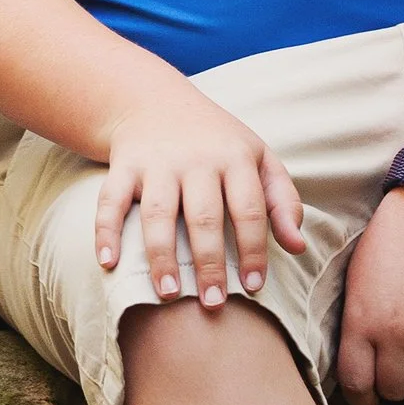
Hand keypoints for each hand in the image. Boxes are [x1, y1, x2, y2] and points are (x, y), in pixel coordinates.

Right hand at [96, 80, 304, 310]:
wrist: (155, 100)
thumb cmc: (217, 140)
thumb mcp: (259, 158)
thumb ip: (283, 201)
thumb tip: (298, 247)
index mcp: (235, 157)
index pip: (249, 209)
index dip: (253, 250)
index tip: (253, 287)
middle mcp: (196, 158)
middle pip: (204, 216)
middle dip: (210, 262)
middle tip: (213, 304)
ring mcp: (158, 162)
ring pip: (159, 213)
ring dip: (162, 255)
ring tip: (169, 294)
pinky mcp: (124, 166)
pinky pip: (112, 201)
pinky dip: (106, 231)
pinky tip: (108, 263)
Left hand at [336, 189, 403, 404]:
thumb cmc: (388, 238)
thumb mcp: (356, 280)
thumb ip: (357, 325)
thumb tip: (359, 364)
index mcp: (362, 320)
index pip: (357, 385)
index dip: (361, 394)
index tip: (366, 389)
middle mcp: (397, 331)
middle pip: (395, 390)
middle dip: (392, 384)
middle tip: (395, 368)